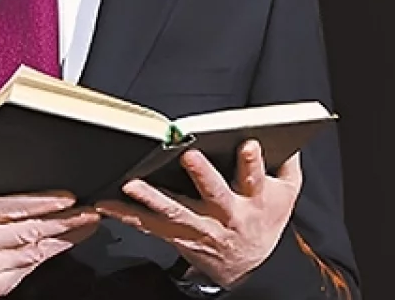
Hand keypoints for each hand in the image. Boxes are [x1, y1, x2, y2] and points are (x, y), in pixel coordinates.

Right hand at [0, 191, 100, 298]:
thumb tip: (35, 196)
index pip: (14, 207)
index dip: (45, 202)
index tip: (68, 197)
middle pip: (30, 231)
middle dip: (66, 221)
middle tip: (90, 212)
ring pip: (36, 252)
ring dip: (65, 238)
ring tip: (85, 225)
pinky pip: (29, 269)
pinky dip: (47, 255)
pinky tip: (62, 244)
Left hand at [95, 141, 301, 288]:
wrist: (252, 266)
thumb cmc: (266, 218)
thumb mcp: (288, 192)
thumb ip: (286, 160)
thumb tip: (287, 130)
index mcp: (255, 200)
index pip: (255, 178)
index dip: (253, 162)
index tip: (248, 143)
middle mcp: (227, 215)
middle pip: (214, 195)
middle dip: (203, 176)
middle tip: (188, 156)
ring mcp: (201, 228)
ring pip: (175, 212)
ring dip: (152, 198)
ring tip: (132, 184)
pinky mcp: (178, 237)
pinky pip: (149, 226)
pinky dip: (127, 216)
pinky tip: (106, 205)